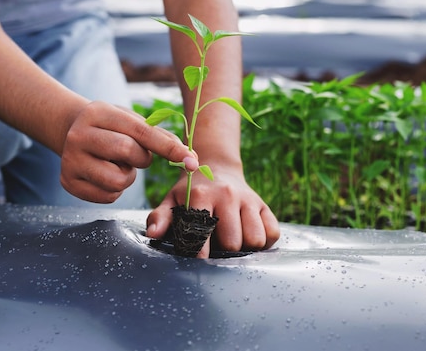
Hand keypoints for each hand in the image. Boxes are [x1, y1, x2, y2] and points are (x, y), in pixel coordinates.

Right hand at [60, 101, 196, 202]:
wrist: (70, 131)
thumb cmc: (111, 127)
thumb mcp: (131, 121)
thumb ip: (160, 136)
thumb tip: (190, 157)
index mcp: (99, 112)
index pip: (141, 131)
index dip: (169, 147)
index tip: (192, 160)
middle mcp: (80, 135)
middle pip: (128, 152)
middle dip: (141, 159)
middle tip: (134, 155)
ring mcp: (70, 160)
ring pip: (118, 180)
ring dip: (128, 177)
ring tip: (117, 165)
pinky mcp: (68, 182)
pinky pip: (108, 196)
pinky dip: (115, 190)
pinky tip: (105, 174)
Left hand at [146, 162, 279, 257]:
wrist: (217, 167)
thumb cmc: (190, 191)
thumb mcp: (172, 200)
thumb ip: (161, 217)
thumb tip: (153, 234)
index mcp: (202, 194)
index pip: (203, 232)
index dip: (199, 251)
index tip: (197, 259)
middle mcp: (228, 195)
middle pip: (233, 242)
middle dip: (223, 251)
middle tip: (215, 247)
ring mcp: (248, 200)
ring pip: (255, 239)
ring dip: (244, 248)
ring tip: (232, 242)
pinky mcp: (264, 205)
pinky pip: (272, 233)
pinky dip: (264, 241)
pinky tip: (248, 237)